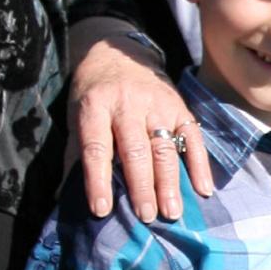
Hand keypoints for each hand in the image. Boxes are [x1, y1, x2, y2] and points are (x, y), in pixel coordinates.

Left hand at [66, 36, 212, 222]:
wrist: (117, 53)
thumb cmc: (94, 94)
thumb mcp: (76, 117)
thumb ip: (76, 154)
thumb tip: (67, 199)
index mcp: (96, 106)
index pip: (97, 148)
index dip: (98, 180)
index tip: (102, 210)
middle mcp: (127, 103)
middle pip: (136, 150)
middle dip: (141, 186)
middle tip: (146, 216)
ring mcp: (157, 103)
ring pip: (164, 147)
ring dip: (170, 182)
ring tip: (172, 212)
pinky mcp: (179, 106)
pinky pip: (192, 137)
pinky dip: (200, 164)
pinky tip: (203, 189)